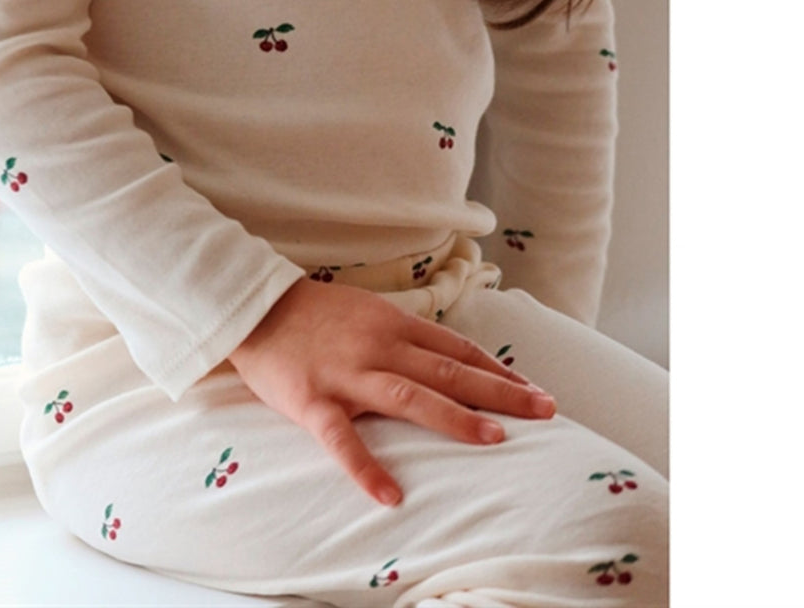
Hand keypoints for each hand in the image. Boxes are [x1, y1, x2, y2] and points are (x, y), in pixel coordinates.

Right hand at [228, 277, 555, 506]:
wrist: (258, 308)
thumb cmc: (318, 314)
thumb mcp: (370, 312)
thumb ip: (406, 335)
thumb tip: (449, 359)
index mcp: (394, 324)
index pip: (458, 349)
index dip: (498, 371)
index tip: (534, 391)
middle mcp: (379, 346)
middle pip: (449, 370)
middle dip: (500, 391)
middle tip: (545, 411)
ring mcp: (348, 373)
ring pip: (410, 396)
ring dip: (454, 417)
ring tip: (495, 439)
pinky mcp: (313, 400)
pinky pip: (342, 439)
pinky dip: (366, 467)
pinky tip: (391, 495)